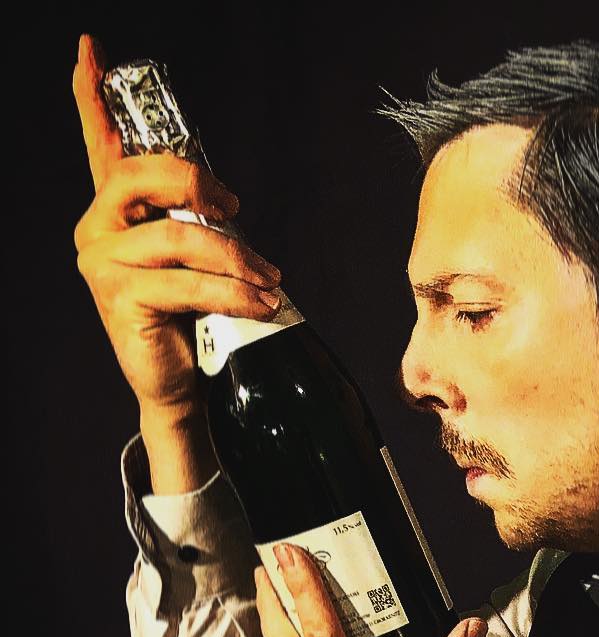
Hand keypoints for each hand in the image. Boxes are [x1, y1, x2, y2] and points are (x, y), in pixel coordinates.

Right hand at [72, 32, 284, 422]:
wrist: (177, 383)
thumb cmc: (189, 318)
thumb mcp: (196, 260)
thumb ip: (197, 222)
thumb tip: (228, 204)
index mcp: (115, 210)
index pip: (99, 143)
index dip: (91, 95)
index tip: (89, 49)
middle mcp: (97, 228)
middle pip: (141, 176)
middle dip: (197, 184)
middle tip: (236, 208)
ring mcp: (103, 262)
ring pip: (176, 238)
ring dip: (234, 257)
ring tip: (268, 279)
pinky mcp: (120, 299)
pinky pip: (186, 284)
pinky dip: (233, 292)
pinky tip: (260, 301)